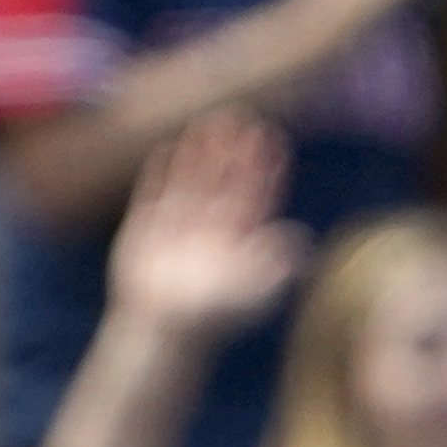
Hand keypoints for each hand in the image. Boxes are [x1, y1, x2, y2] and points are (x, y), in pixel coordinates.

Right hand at [104, 113, 302, 341]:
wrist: (159, 329)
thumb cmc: (209, 318)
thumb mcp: (251, 291)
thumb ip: (273, 263)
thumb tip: (300, 237)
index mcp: (238, 238)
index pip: (256, 193)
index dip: (264, 166)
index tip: (273, 137)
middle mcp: (211, 227)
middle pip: (226, 179)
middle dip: (234, 150)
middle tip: (241, 117)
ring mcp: (178, 226)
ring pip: (192, 180)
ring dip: (200, 153)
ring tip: (206, 123)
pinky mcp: (147, 229)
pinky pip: (154, 193)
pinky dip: (160, 172)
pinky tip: (167, 149)